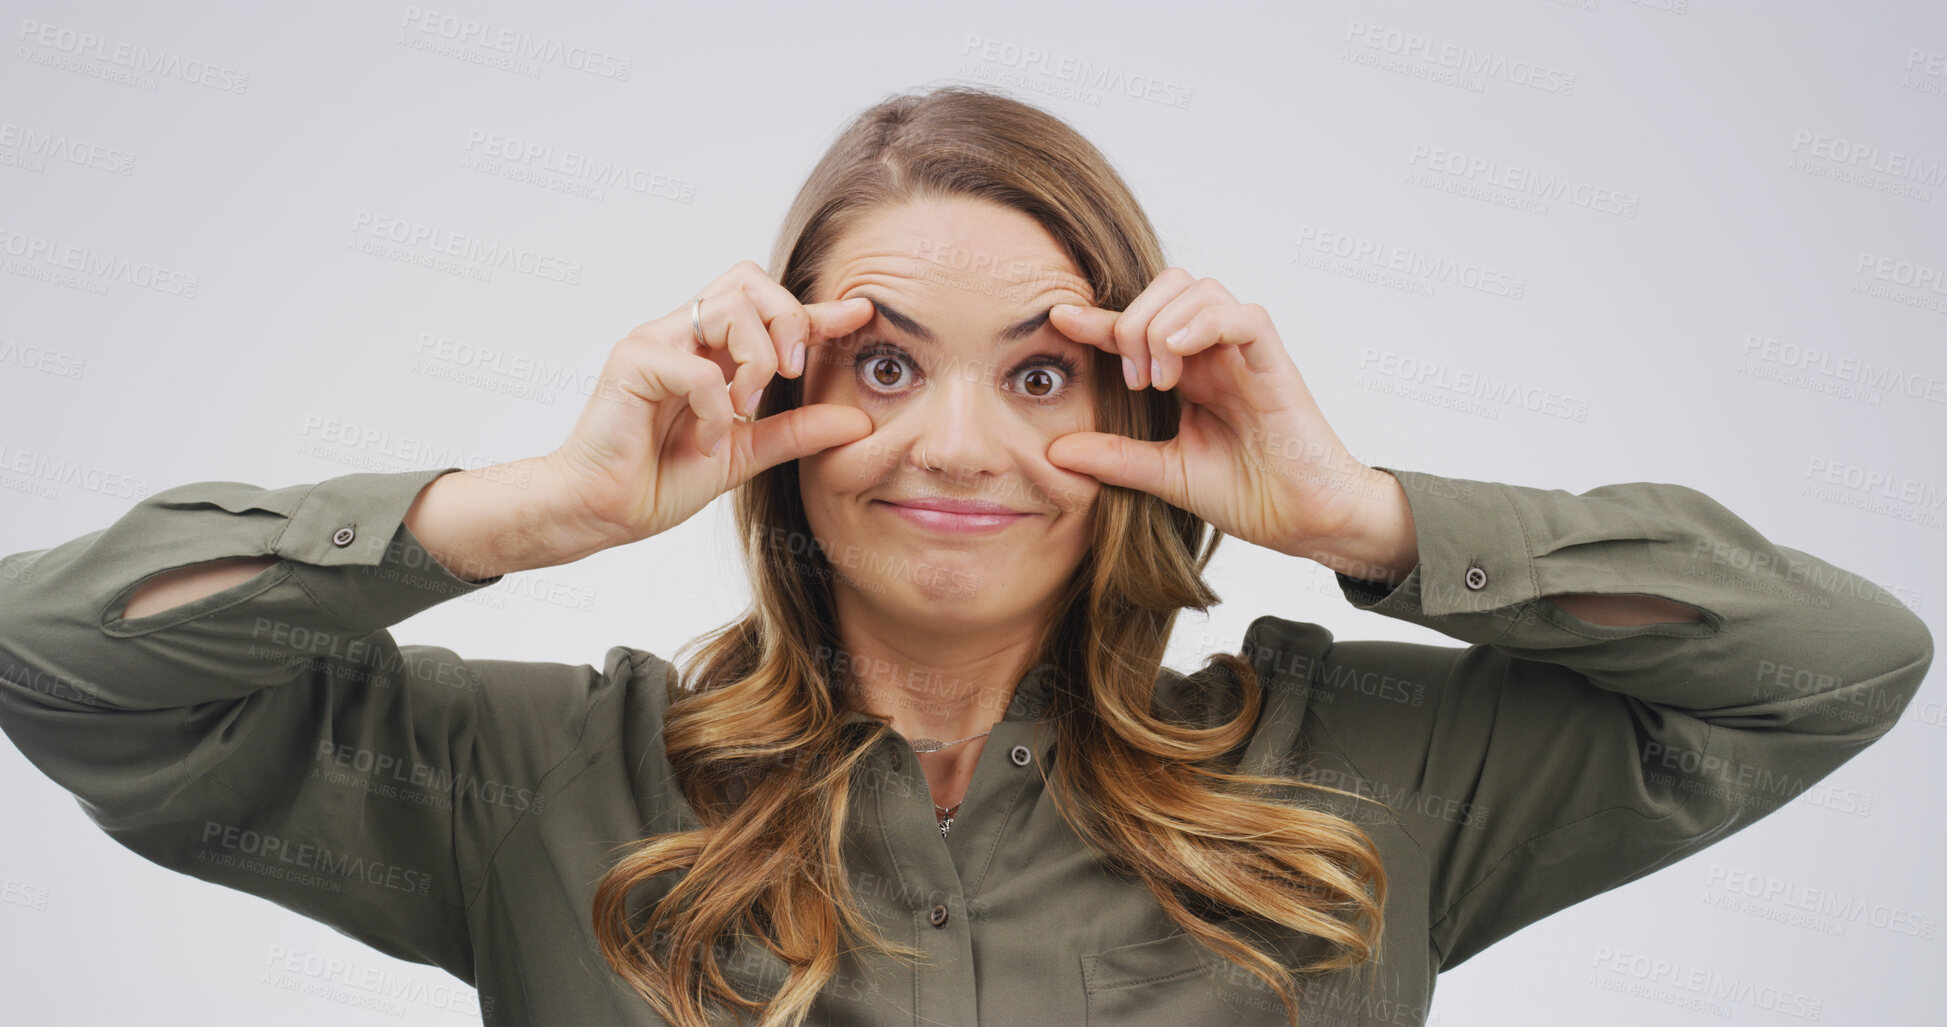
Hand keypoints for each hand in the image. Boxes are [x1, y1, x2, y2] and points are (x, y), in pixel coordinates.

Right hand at [541, 261, 875, 546]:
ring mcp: (655, 342)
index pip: (768, 308)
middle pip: (749, 282)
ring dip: (755, 360)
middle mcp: (682, 335)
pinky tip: (709, 440)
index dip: (817, 308)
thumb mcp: (745, 454)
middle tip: (793, 373)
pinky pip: (697, 367)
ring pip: (729, 307)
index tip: (861, 314)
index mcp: (709, 351)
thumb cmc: (656, 480)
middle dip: (788, 320)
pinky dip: (716, 407)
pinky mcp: (632, 362)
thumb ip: (796, 433)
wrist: (600, 512)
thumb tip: (859, 421)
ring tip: (744, 410)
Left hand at [1043, 268, 1386, 560]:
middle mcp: (1215, 353)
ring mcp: (1246, 354)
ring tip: (1158, 379)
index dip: (1097, 319)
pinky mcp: (1275, 363)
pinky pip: (1244, 316)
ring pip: (1202, 290)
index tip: (1058, 320)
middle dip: (1134, 318)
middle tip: (1132, 377)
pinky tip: (1179, 357)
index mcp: (1189, 372)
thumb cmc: (1251, 495)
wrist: (1305, 521)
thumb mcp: (1165, 474)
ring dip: (1164, 325)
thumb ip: (1114, 457)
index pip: (1138, 326)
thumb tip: (1052, 452)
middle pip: (1169, 286)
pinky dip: (1206, 323)